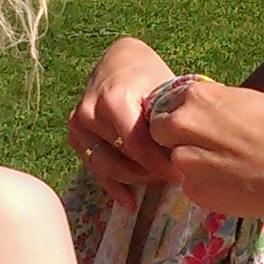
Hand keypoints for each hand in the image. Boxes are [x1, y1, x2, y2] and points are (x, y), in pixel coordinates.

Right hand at [68, 37, 176, 200]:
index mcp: (113, 100)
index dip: (160, 165)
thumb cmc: (146, 76)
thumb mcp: (162, 89)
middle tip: (173, 179)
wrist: (117, 63)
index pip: (137, 146)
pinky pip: (94, 168)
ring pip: (106, 167)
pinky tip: (130, 201)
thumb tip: (189, 154)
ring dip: (133, 180)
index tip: (182, 174)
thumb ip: (169, 119)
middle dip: (149, 174)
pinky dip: (113, 186)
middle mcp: (90, 113)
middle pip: (122, 159)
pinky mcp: (75, 136)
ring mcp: (79, 126)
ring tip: (156, 184)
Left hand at [144, 78, 263, 220]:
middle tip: (205, 148)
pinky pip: (191, 186)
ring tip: (225, 169)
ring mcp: (185, 159)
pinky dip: (205, 186)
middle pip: (159, 130)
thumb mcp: (249, 101)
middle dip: (175, 139)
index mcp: (198, 96)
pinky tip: (232, 185)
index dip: (184, 115)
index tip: (199, 126)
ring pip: (175, 161)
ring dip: (191, 165)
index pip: (170, 102)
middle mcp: (183, 124)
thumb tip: (206, 111)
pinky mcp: (193, 190)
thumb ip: (218, 105)